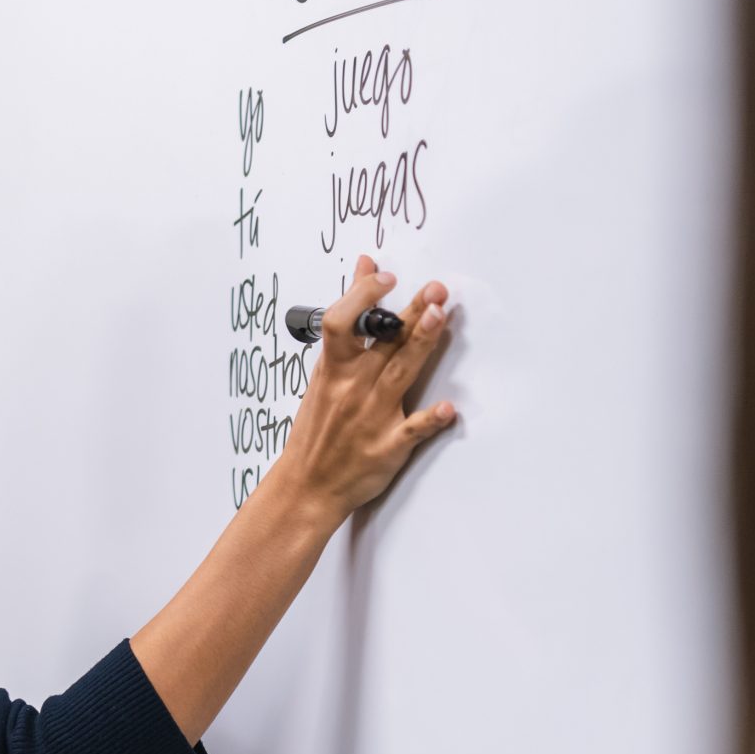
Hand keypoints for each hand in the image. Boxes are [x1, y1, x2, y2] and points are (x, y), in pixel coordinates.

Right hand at [276, 253, 457, 522]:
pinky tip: (448, 409)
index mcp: (334, 370)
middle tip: (435, 289)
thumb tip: (365, 269)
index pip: (341, 323)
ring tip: (440, 316)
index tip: (383, 276)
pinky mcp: (387, 447)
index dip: (362, 295)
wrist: (307, 485)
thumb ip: (350, 323)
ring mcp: (370, 417)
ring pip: (398, 374)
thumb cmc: (317, 429)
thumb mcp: (324, 372)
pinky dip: (429, 420)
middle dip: (410, 312)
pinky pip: (411, 431)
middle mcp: (352, 388)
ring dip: (419, 345)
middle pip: (382, 343)